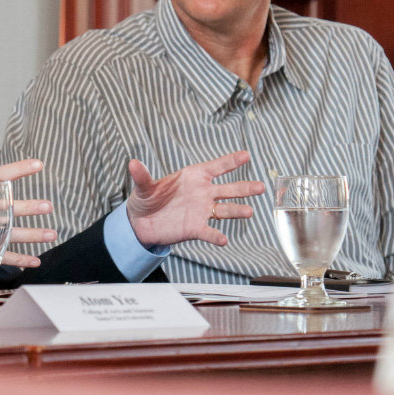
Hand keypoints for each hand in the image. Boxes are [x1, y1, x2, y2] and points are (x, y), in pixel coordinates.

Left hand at [126, 151, 260, 247]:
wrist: (141, 223)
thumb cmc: (146, 199)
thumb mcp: (143, 187)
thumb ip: (142, 176)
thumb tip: (133, 163)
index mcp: (192, 177)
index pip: (216, 167)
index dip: (230, 161)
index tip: (246, 155)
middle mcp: (202, 193)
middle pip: (228, 188)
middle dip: (244, 187)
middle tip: (260, 187)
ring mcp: (201, 210)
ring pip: (224, 209)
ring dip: (237, 211)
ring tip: (249, 212)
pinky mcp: (195, 228)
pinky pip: (209, 231)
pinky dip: (216, 235)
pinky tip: (222, 239)